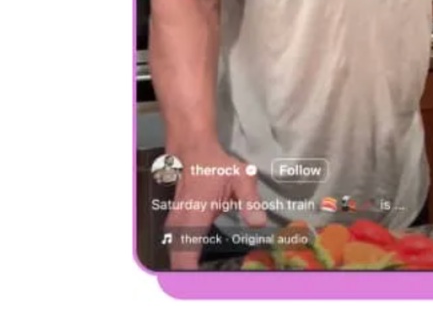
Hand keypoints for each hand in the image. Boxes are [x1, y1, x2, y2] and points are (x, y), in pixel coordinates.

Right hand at [164, 145, 265, 268]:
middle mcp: (180, 223)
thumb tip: (258, 224)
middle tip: (219, 280)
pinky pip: (177, 248)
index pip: (185, 256)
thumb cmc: (216, 165)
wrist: (193, 152)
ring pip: (175, 256)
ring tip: (211, 274)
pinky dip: (187, 259)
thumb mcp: (241, 177)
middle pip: (178, 262)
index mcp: (194, 216)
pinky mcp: (174, 224)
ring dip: (189, 268)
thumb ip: (251, 201)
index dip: (194, 275)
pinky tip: (202, 264)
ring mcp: (174, 224)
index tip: (210, 281)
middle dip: (194, 276)